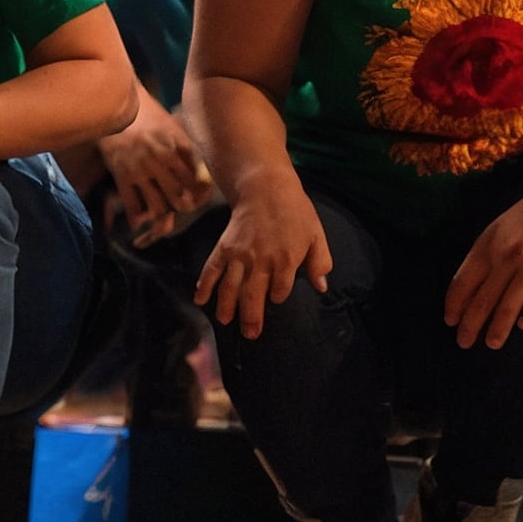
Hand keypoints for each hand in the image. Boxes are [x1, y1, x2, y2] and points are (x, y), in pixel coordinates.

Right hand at [98, 95, 210, 246]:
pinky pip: (132, 206)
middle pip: (180, 196)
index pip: (197, 179)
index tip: (200, 199)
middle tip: (183, 210)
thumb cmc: (149, 115)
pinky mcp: (122, 175)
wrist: (118, 103)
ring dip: (163, 217)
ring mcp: (141, 169)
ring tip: (164, 219)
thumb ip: (186, 150)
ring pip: (158, 206)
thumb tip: (200, 176)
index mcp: (178, 146)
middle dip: (184, 207)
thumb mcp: (174, 127)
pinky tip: (140, 222)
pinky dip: (137, 218)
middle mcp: (162, 159)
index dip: (201, 194)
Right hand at [193, 180, 329, 338]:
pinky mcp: (224, 247)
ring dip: (226, 306)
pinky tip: (200, 299)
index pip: (280, 291)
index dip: (278, 297)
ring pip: (231, 287)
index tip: (276, 297)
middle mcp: (261, 260)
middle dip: (251, 317)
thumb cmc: (295, 211)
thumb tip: (322, 287)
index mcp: (285, 260)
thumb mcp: (316, 234)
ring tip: (225, 322)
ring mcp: (240, 255)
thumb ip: (320, 262)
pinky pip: (212, 268)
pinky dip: (205, 284)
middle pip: (253, 296)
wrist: (266, 186)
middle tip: (250, 334)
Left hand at [445, 170, 522, 351]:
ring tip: (494, 342)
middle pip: (486, 303)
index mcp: (494, 243)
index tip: (451, 321)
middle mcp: (514, 258)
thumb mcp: (503, 223)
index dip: (455, 305)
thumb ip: (488, 252)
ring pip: (517, 313)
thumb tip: (473, 287)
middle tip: (465, 342)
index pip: (465, 282)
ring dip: (502, 331)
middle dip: (472, 327)